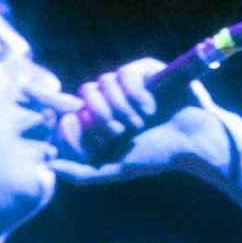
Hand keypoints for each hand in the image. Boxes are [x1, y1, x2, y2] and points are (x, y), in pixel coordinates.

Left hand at [50, 60, 232, 186]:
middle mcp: (110, 98)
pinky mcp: (145, 69)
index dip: (62, 109)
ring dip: (121, 108)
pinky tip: (150, 107)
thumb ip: (80, 172)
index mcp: (99, 117)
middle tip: (121, 131)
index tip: (56, 109)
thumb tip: (48, 166)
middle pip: (84, 93)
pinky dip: (135, 94)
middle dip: (101, 116)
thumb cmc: (156, 156)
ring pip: (103, 82)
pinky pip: (124, 73)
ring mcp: (127, 83)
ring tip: (141, 122)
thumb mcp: (114, 169)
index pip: (68, 106)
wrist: (193, 141)